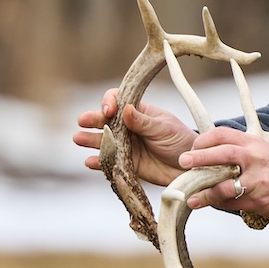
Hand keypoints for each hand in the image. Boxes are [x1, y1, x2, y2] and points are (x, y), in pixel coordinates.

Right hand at [72, 89, 196, 186]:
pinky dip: (99, 162)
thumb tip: (125, 109)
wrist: (190, 167)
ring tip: (78, 138)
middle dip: (93, 120)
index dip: (109, 102)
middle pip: (105, 121)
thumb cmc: (180, 141)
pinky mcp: (126, 164)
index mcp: (138, 112)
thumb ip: (144, 121)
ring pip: (103, 141)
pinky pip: (109, 162)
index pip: (118, 101)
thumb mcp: (164, 128)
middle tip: (82, 121)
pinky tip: (89, 161)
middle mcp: (128, 127)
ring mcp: (126, 146)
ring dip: (90, 139)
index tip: (108, 110)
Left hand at [178, 126, 268, 223]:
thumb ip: (239, 152)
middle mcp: (255, 158)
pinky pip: (233, 203)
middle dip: (199, 158)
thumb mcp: (262, 152)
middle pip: (222, 153)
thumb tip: (209, 156)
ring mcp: (257, 180)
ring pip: (224, 186)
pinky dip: (219, 205)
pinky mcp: (258, 200)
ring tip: (191, 197)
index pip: (223, 134)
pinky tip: (209, 204)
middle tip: (183, 162)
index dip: (203, 140)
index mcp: (254, 144)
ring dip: (204, 192)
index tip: (192, 148)